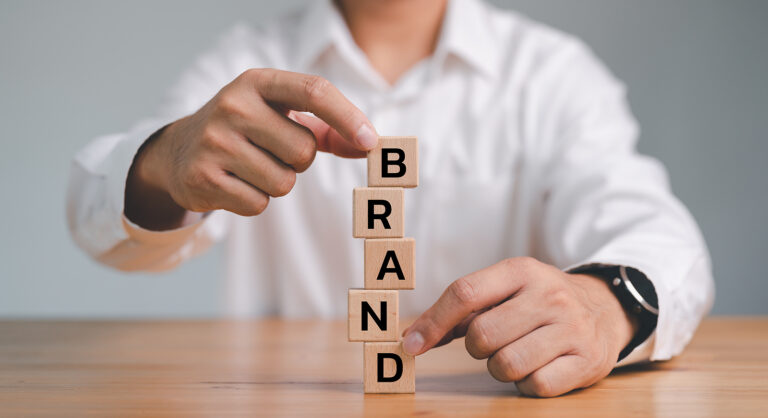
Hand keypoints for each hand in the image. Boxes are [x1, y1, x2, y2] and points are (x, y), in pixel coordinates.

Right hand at [125, 68, 377, 229]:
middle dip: (298, 161)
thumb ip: (328, 129)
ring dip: (276, 183)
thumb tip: (370, 146)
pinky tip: (234, 183)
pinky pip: (259, 204)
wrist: (179, 151)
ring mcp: (215, 141)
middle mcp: (234, 105)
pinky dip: (254, 200)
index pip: (314, 91)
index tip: (372, 142)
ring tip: (250, 167)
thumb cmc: (247, 131)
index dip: (347, 117)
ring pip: (283, 182)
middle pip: (303, 150)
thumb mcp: (280, 116)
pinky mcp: (203, 177)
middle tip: (271, 152)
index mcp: (257, 82)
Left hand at [402, 257, 635, 396]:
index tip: (412, 345)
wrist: (604, 310)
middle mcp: (549, 295)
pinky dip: (528, 384)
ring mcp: (572, 327)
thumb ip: (460, 312)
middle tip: (494, 343)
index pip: (465, 292)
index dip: (433, 321)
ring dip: (501, 368)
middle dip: (477, 348)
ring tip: (517, 355)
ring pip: (507, 364)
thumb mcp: (504, 291)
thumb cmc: (537, 303)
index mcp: (521, 271)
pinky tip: (539, 367)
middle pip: (482, 335)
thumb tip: (414, 339)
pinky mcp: (588, 360)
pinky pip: (537, 385)